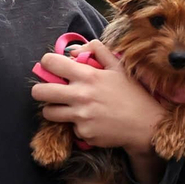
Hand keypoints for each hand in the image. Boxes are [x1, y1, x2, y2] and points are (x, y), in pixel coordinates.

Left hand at [32, 40, 166, 176]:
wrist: (145, 125)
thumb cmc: (132, 93)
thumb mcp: (118, 66)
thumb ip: (97, 50)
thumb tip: (74, 50)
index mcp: (87, 76)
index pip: (51, 63)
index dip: (48, 63)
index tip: (51, 67)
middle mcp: (80, 96)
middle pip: (39, 92)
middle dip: (40, 90)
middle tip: (49, 91)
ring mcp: (80, 117)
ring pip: (48, 112)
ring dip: (54, 109)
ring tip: (67, 108)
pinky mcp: (83, 133)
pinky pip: (71, 128)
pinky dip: (78, 125)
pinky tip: (92, 122)